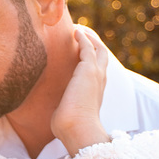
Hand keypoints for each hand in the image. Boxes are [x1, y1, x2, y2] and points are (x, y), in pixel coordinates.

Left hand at [50, 27, 109, 155]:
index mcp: (95, 92)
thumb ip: (64, 110)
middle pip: (103, 56)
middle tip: (84, 34)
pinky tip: (76, 31)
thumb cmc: (70, 128)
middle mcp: (100, 82)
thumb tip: (55, 114)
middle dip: (94, 44)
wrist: (77, 129)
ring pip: (98, 49)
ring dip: (89, 37)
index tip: (82, 52)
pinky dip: (83, 38)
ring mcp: (96, 74)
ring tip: (79, 29)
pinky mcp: (88, 69)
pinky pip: (88, 47)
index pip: (97, 72)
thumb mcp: (67, 115)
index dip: (91, 60)